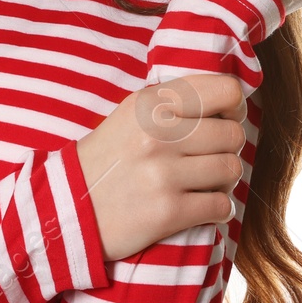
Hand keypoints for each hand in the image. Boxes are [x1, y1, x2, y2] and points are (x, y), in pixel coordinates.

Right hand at [75, 73, 249, 263]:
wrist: (66, 206)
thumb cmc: (106, 159)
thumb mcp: (130, 114)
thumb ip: (173, 102)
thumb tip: (230, 100)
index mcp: (150, 102)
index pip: (226, 91)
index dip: (235, 108)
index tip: (225, 120)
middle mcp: (158, 134)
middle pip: (233, 134)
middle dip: (228, 149)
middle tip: (210, 159)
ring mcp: (163, 173)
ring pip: (231, 169)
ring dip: (224, 181)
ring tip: (204, 184)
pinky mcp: (167, 211)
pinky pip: (222, 206)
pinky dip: (219, 209)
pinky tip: (201, 207)